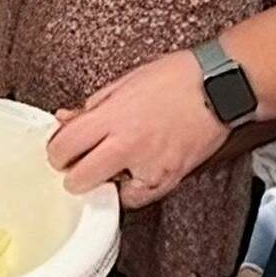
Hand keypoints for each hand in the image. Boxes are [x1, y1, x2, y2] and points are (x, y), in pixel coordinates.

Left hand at [47, 51, 227, 205]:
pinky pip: (137, 198)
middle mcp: (127, 143)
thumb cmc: (177, 78)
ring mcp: (149, 164)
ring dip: (103, 183)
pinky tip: (133, 173)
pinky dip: (132, 190)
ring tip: (111, 165)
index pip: (65, 146)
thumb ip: (92, 106)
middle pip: (79, 178)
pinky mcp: (168, 178)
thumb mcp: (124, 82)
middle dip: (73, 173)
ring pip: (107, 193)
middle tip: (78, 164)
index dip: (56, 152)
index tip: (59, 152)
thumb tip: (66, 120)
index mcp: (112, 116)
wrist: (219, 86)